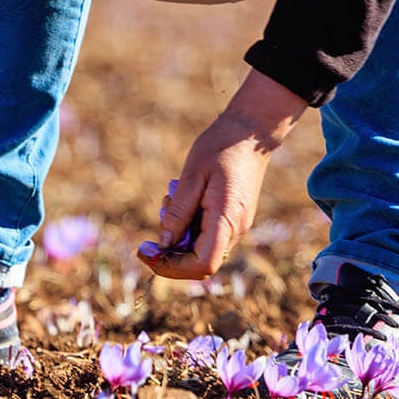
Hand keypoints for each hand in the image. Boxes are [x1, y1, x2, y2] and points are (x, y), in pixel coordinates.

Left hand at [146, 69, 304, 278]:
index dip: (172, 267)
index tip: (147, 252)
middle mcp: (236, 229)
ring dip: (177, 235)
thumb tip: (164, 244)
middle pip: (199, 261)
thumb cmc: (221, 148)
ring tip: (170, 199)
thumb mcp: (192, 176)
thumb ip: (179, 212)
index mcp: (227, 220)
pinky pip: (206, 234)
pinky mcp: (232, 218)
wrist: (251, 131)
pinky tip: (181, 198)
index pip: (202, 265)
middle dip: (170, 251)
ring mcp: (236, 225)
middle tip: (152, 226)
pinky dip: (187, 226)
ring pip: (200, 248)